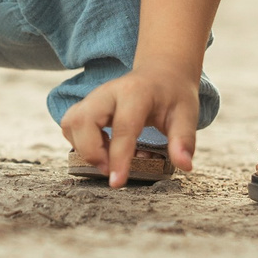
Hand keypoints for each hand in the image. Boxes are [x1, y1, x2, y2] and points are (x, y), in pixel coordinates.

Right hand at [60, 63, 202, 186]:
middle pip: (82, 121)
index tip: (116, 183)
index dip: (118, 158)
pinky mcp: (86, 105)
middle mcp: (108, 92)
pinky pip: (69, 125)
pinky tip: (101, 148)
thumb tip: (185, 166)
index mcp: (136, 93)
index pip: (122, 128)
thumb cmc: (173, 96)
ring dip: (82, 147)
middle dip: (91, 153)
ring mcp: (93, 97)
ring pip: (70, 122)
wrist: (161, 73)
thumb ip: (184, 139)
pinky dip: (79, 142)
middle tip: (111, 170)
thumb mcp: (187, 114)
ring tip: (106, 159)